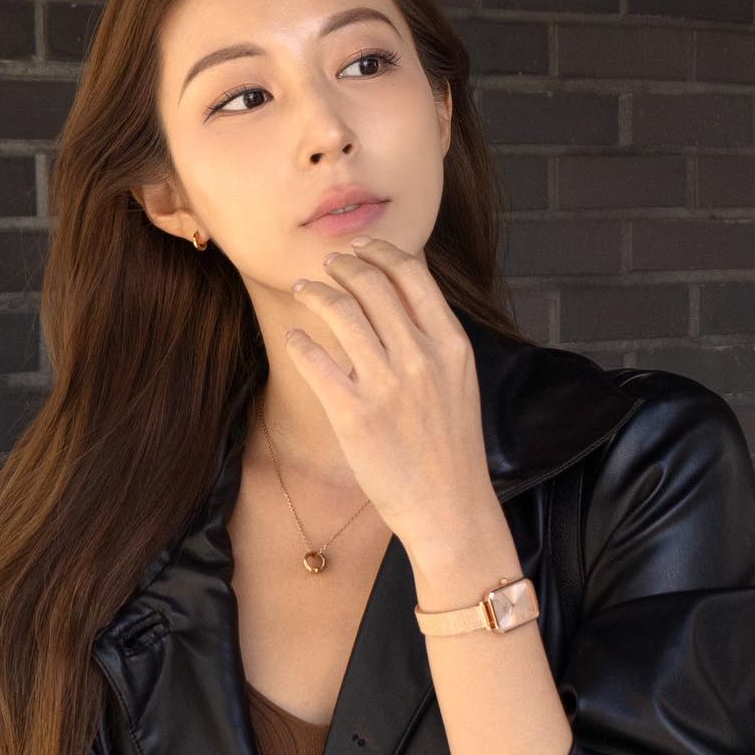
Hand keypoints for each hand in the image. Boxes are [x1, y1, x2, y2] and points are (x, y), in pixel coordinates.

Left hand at [283, 237, 489, 543]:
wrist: (449, 507)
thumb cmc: (451, 446)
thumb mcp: (459, 380)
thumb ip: (433, 339)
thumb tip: (400, 296)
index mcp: (451, 344)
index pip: (412, 274)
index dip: (381, 251)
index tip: (362, 248)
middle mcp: (420, 357)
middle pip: (371, 285)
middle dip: (343, 266)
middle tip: (327, 265)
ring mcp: (385, 385)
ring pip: (340, 312)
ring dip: (315, 292)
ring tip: (302, 290)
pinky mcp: (353, 413)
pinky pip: (315, 360)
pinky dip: (300, 342)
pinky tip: (296, 339)